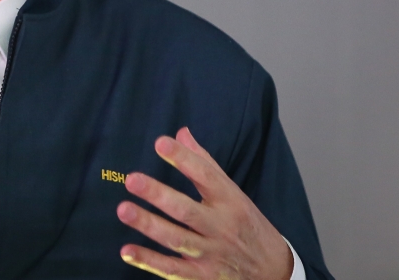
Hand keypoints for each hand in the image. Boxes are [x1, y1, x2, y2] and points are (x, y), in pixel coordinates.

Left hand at [117, 127, 292, 279]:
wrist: (274, 272)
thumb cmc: (247, 225)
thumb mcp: (233, 193)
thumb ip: (204, 163)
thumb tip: (180, 133)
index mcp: (230, 201)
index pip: (206, 176)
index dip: (183, 159)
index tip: (160, 143)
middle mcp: (221, 227)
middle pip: (187, 210)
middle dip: (159, 195)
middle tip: (132, 179)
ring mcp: (212, 254)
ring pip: (177, 239)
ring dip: (149, 225)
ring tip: (124, 210)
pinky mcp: (202, 276)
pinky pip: (172, 269)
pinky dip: (149, 261)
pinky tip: (127, 251)